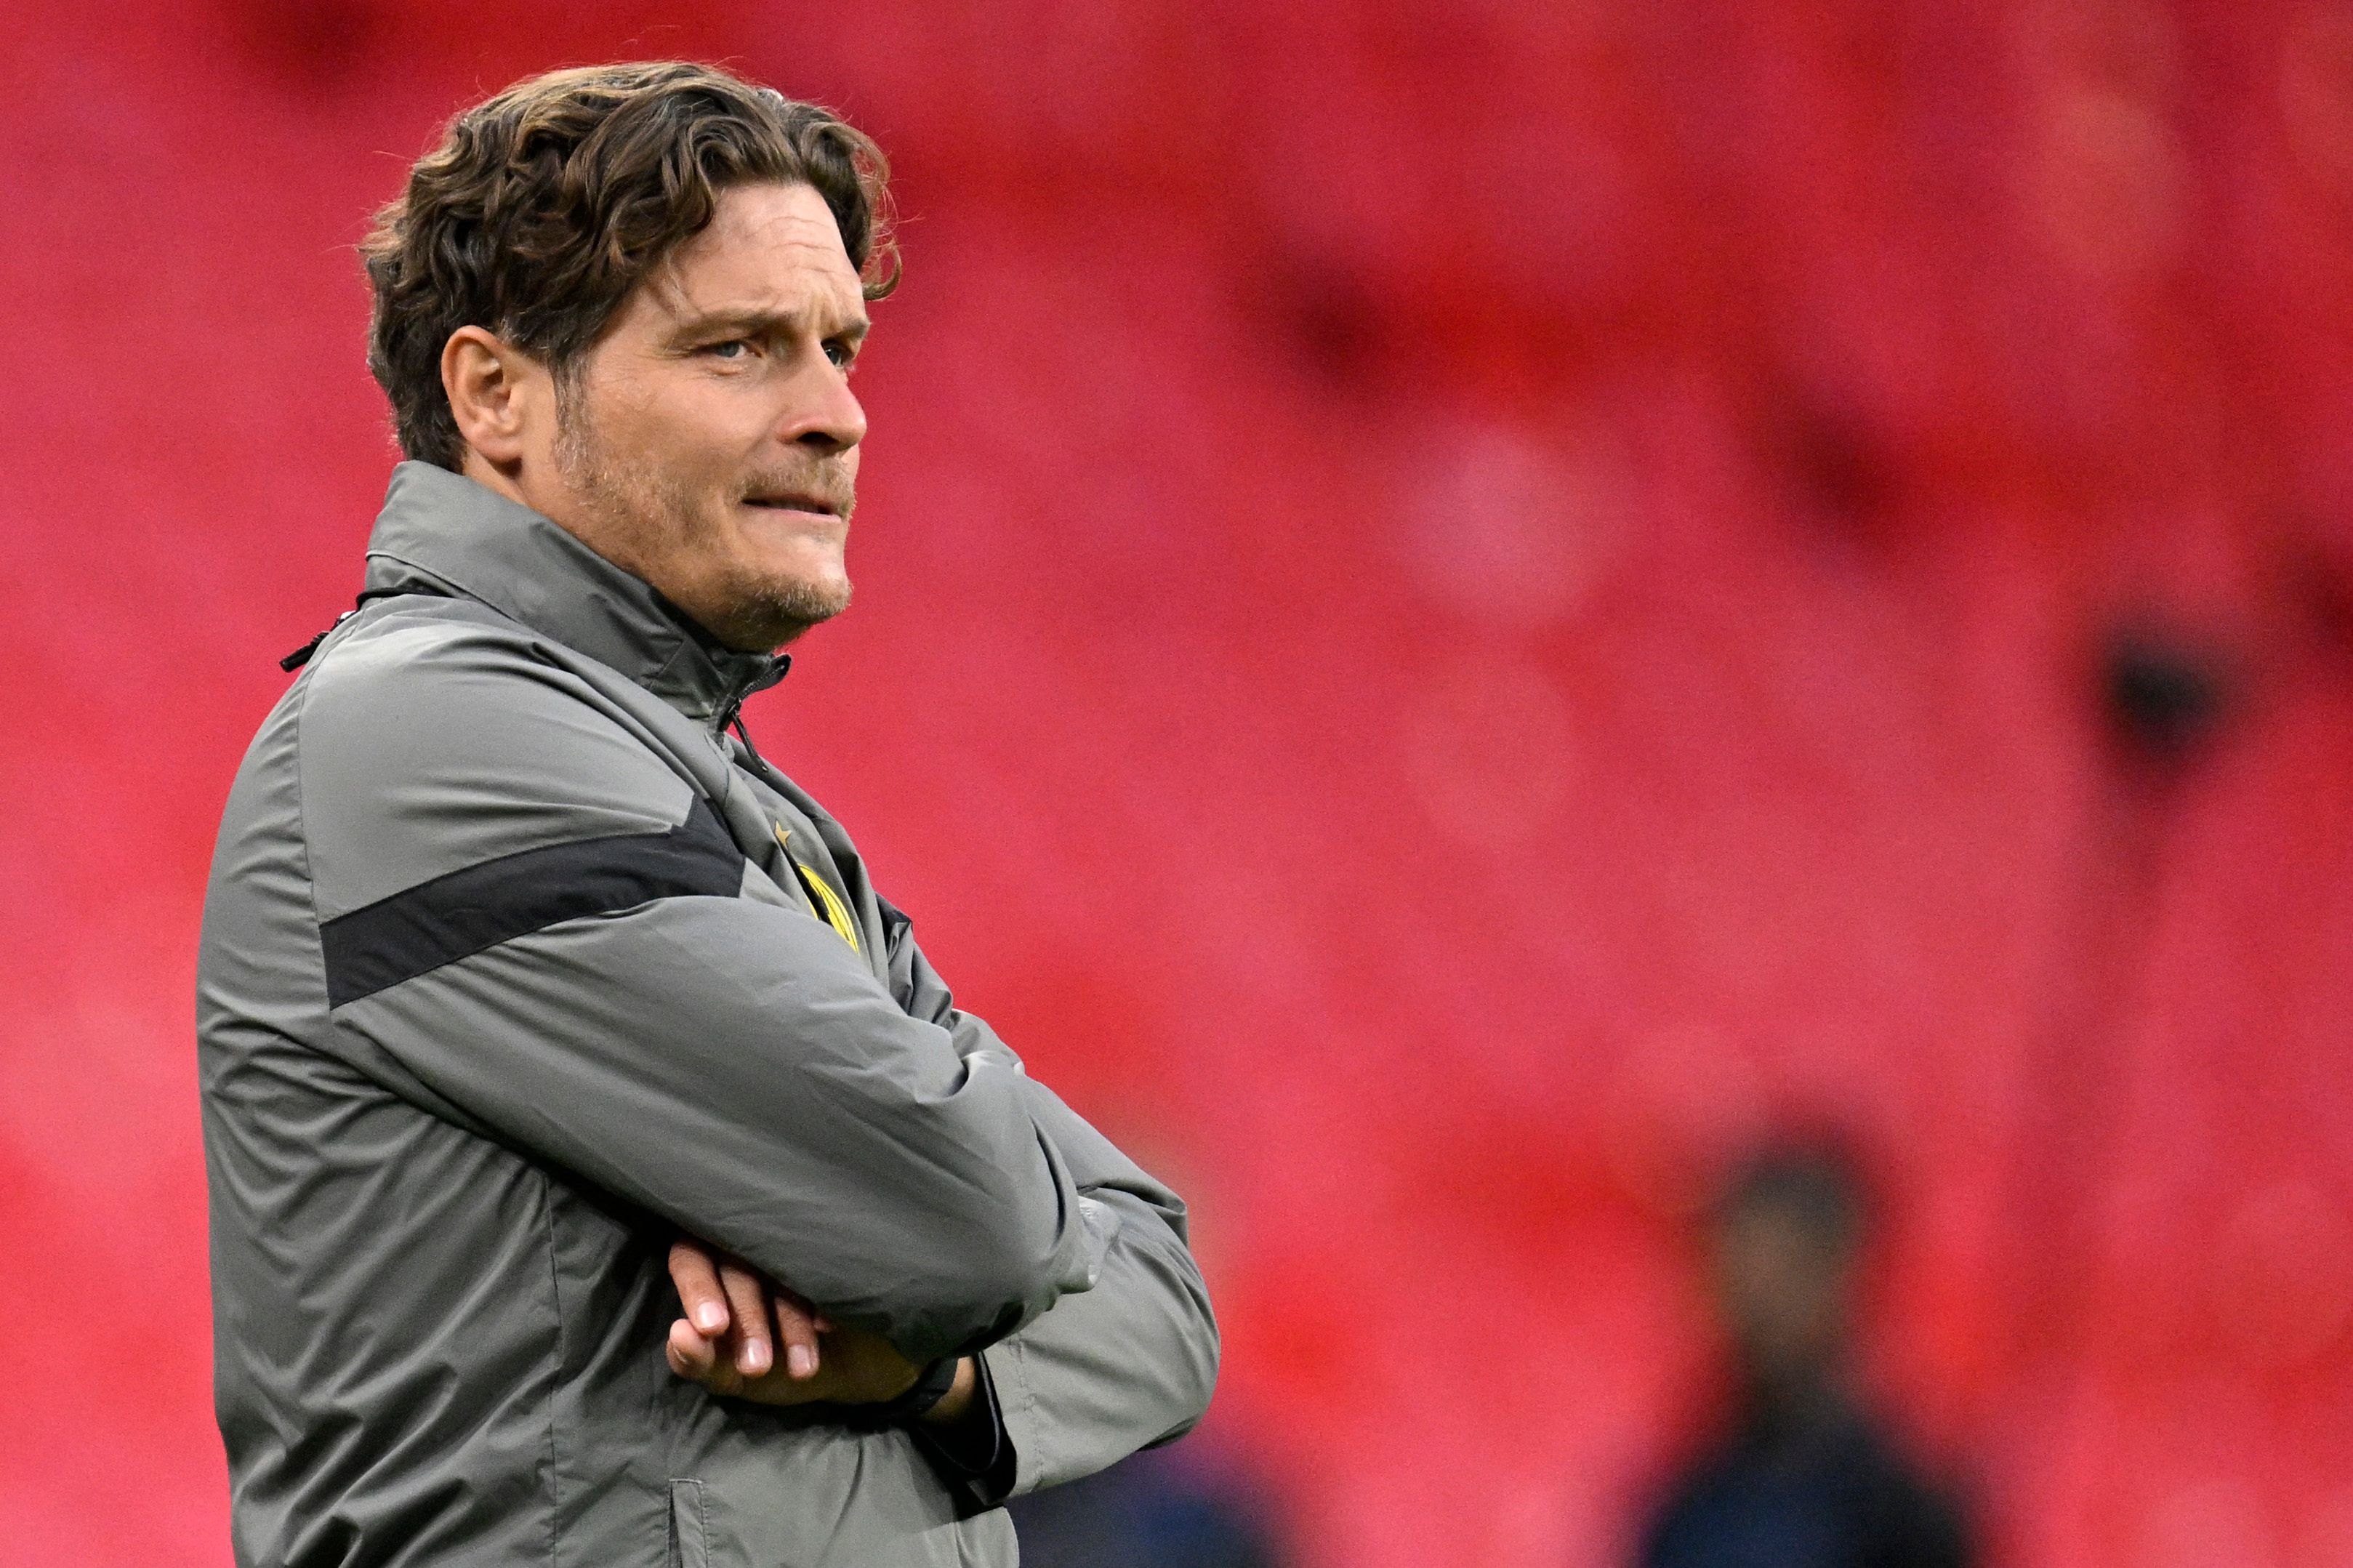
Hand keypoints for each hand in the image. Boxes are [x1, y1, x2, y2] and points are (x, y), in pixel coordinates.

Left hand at [665, 1239, 940, 1409]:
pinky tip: (828, 1327)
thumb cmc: (780, 1367)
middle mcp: (747, 1246)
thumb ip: (701, 1364)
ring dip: (788, 1320)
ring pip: (780, 1267)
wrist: (855, 1361)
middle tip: (758, 1367)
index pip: (690, 1259)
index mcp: (713, 1270)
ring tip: (802, 1369)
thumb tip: (677, 1336)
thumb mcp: (737, 1377)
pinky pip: (823, 1261)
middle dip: (748, 1321)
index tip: (714, 1328)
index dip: (698, 1290)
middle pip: (737, 1265)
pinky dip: (822, 1299)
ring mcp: (790, 1243)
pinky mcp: (832, 1247)